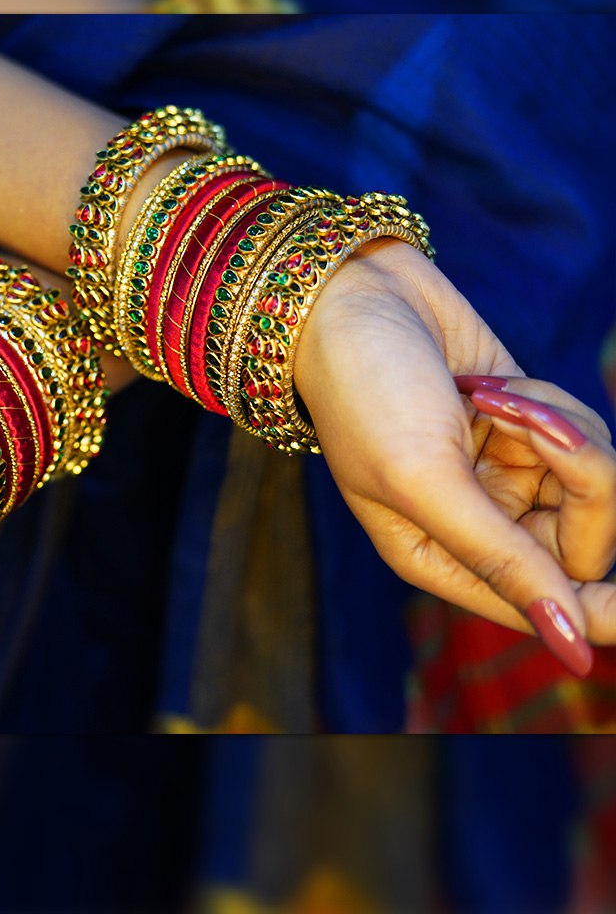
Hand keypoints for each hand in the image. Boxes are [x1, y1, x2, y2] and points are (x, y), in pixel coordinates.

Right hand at [295, 239, 615, 674]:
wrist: (354, 295)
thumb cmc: (364, 392)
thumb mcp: (422, 479)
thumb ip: (497, 559)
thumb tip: (572, 649)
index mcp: (438, 556)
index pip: (541, 605)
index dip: (596, 608)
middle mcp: (478, 522)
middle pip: (583, 541)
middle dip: (579, 481)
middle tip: (532, 430)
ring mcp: (505, 472)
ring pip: (593, 483)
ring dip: (560, 430)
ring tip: (494, 397)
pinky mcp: (525, 426)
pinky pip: (582, 435)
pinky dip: (550, 405)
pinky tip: (493, 387)